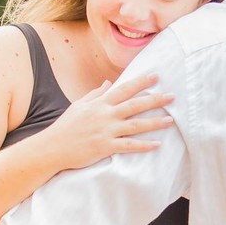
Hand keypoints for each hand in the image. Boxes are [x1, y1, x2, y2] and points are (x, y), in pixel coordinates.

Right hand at [46, 73, 175, 169]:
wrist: (52, 147)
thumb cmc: (65, 126)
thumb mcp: (79, 105)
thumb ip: (95, 94)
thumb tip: (108, 83)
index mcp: (99, 103)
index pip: (124, 89)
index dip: (141, 82)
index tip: (156, 77)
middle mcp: (105, 115)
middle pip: (135, 105)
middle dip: (155, 100)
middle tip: (173, 96)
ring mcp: (106, 131)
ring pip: (136, 125)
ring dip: (155, 123)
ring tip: (171, 120)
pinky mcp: (105, 147)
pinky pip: (128, 146)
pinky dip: (143, 145)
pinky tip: (156, 145)